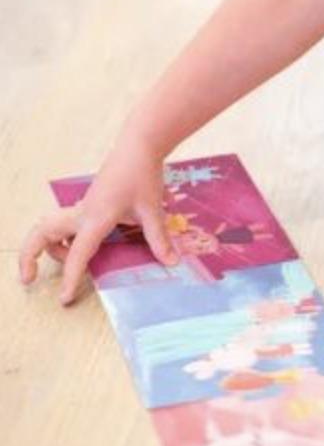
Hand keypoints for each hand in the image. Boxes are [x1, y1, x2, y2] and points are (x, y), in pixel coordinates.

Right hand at [18, 134, 177, 305]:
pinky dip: (61, 238)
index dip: (71, 277)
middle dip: (29, 256)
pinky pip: (63, 223)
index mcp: (96, 217)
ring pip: (48, 227)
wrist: (138, 146)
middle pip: (42, 232)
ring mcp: (82, 207)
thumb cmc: (143, 175)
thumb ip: (159, 238)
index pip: (78, 253)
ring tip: (68, 262)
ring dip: (48, 246)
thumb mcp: (153, 210)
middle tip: (29, 279)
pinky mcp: (87, 203)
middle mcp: (82, 213)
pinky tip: (80, 246)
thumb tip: (172, 262)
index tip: (64, 299)